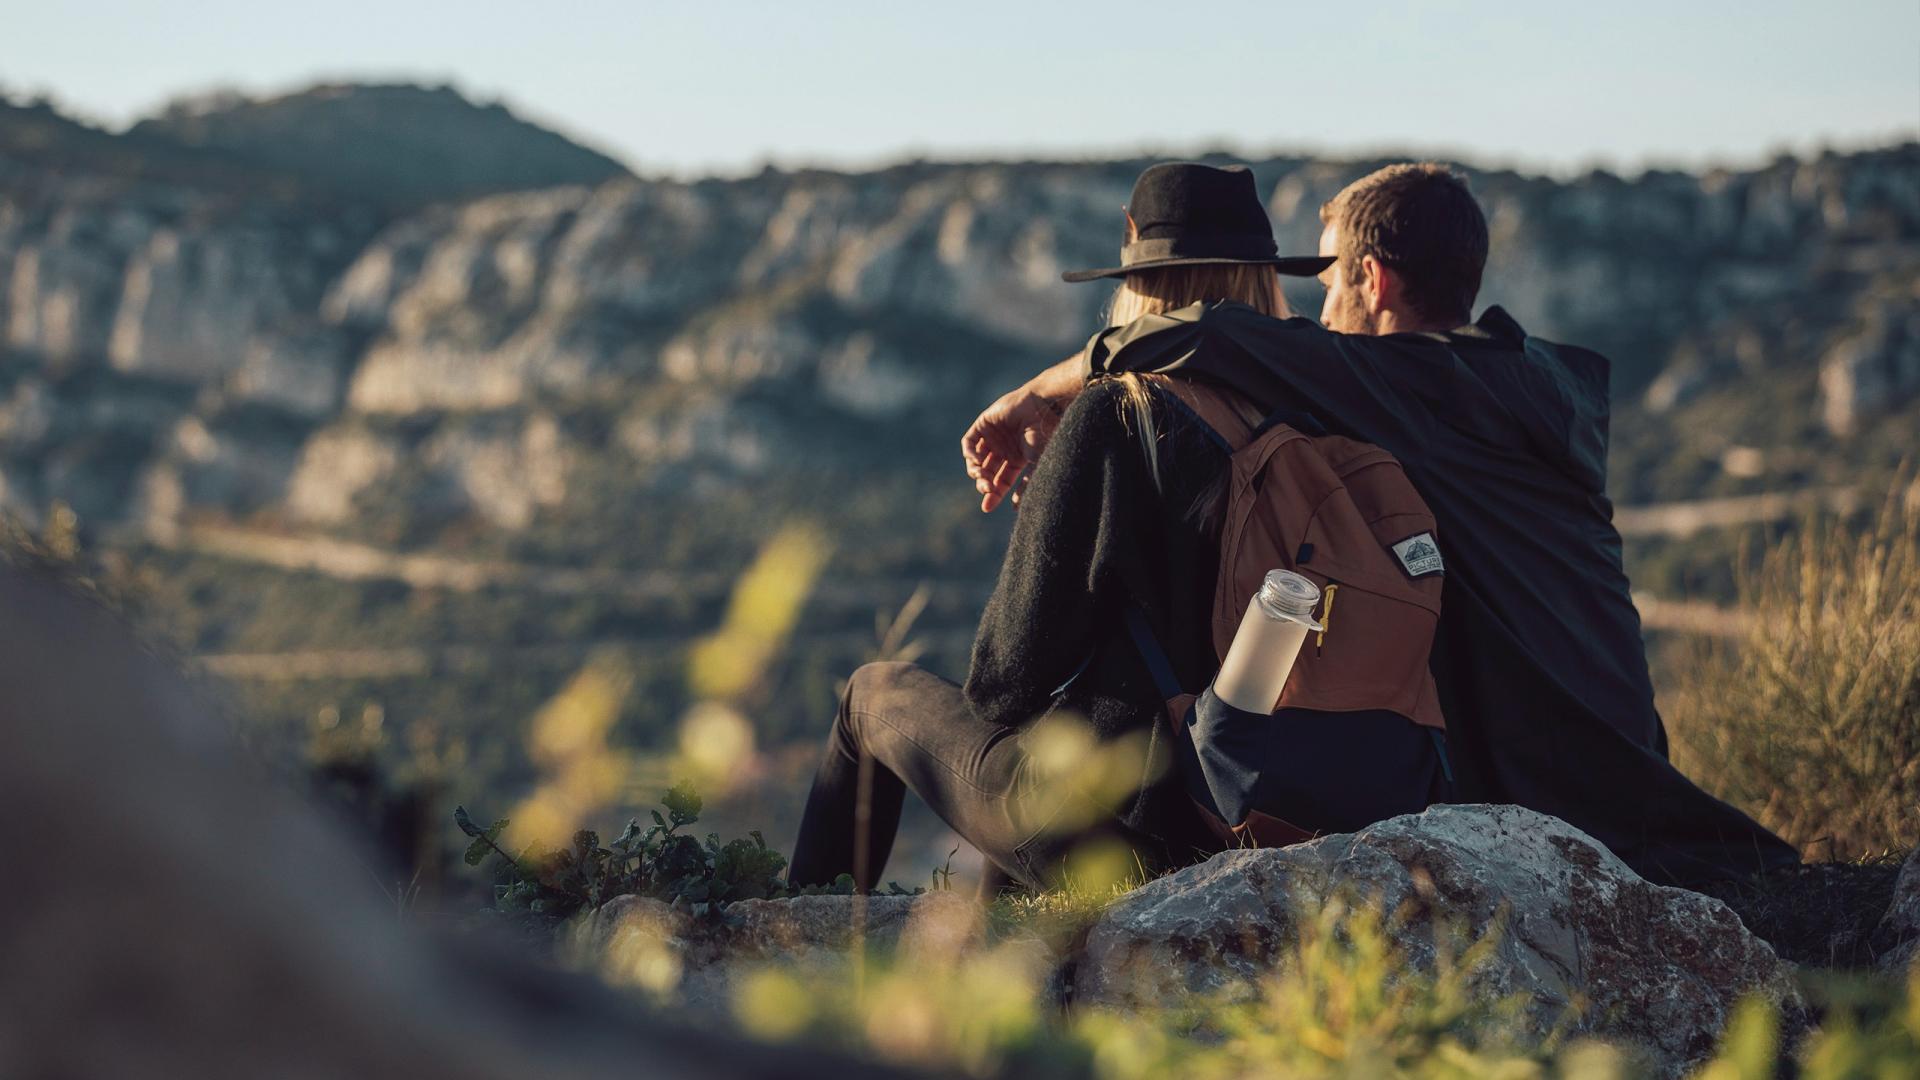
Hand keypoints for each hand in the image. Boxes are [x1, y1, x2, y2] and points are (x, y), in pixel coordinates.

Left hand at [962, 385, 1061, 511]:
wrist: (1040, 409)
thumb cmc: (1043, 435)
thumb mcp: (1035, 464)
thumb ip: (1025, 485)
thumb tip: (1016, 508)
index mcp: (1017, 459)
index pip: (1001, 481)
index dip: (994, 495)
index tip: (987, 507)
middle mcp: (1004, 449)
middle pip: (988, 472)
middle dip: (985, 484)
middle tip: (987, 489)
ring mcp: (993, 437)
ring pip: (976, 460)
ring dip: (976, 471)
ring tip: (982, 476)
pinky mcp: (983, 424)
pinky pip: (969, 443)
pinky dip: (969, 453)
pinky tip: (975, 461)